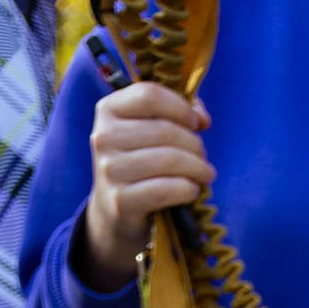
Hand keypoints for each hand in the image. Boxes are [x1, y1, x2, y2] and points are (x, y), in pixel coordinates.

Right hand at [75, 80, 212, 289]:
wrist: (114, 212)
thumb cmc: (140, 165)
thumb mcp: (149, 131)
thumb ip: (176, 113)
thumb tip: (202, 117)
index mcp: (108, 110)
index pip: (150, 95)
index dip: (182, 108)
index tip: (197, 124)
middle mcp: (103, 137)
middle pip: (165, 130)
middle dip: (195, 145)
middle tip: (203, 159)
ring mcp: (109, 169)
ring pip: (169, 159)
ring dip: (197, 168)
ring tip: (204, 175)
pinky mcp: (120, 200)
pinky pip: (165, 189)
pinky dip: (187, 189)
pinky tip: (192, 190)